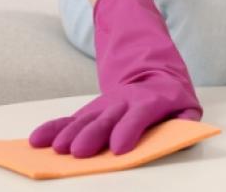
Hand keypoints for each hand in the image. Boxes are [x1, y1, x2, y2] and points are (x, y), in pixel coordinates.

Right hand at [29, 0, 200, 157]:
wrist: (152, 75)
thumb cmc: (171, 99)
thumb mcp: (187, 107)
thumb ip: (186, 121)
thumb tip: (182, 132)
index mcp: (150, 101)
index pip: (139, 116)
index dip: (129, 130)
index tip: (118, 148)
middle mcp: (124, 102)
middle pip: (107, 119)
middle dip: (93, 134)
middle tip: (79, 151)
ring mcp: (105, 105)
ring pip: (86, 119)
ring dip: (70, 133)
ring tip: (57, 148)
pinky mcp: (91, 110)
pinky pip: (71, 118)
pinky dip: (54, 127)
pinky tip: (38, 139)